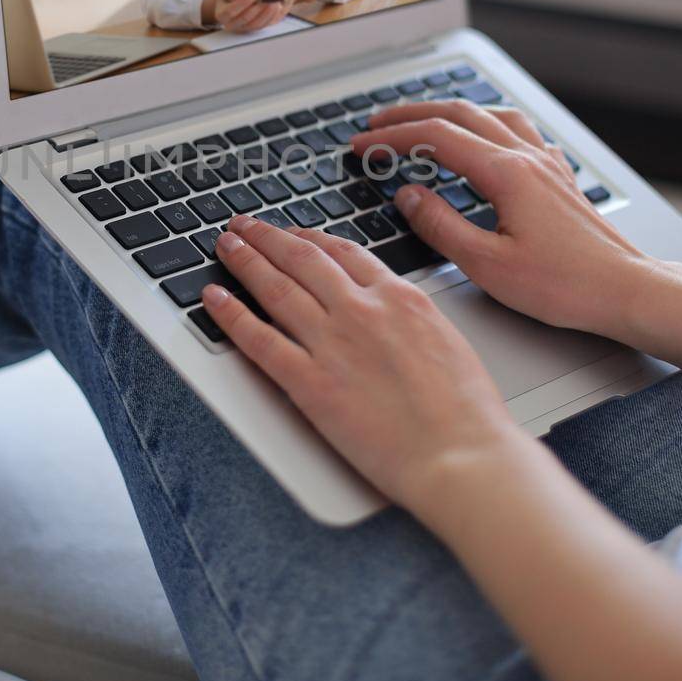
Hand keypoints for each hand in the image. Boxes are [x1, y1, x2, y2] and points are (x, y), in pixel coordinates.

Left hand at [203, 214, 520, 515]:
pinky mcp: (310, 383)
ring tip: (226, 245)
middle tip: (245, 225)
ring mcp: (333, 343)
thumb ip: (411, 321)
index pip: (345, 253)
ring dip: (246, 261)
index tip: (295, 233)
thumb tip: (393, 318)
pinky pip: (259, 339)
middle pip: (304, 258)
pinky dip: (231, 314)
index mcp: (401, 298)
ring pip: (277, 287)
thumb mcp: (448, 342)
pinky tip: (214, 298)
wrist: (462, 455)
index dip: (312, 238)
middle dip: (269, 237)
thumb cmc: (467, 414)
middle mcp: (362, 310)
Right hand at [211, 0, 289, 32]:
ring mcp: (242, 28)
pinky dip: (271, 17)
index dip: (244, 2)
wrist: (231, 1)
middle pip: (246, 18)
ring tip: (276, 1)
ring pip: (256, 24)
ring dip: (268, 13)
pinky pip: (262, 25)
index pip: (232, 10)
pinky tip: (278, 7)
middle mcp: (231, 25)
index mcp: (222, 14)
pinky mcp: (252, 29)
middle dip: (259, 7)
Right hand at [352, 101, 656, 340]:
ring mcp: (546, 163)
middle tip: (377, 124)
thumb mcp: (487, 265)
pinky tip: (486, 136)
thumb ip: (440, 225)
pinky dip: (490, 123)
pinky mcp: (559, 177)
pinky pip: (520, 131)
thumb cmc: (564, 285)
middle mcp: (527, 158)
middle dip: (411, 114)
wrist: (624, 290)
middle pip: (460, 114)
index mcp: (506, 174)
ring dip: (450, 112)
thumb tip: (408, 196)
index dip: (392, 138)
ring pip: (491, 115)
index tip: (363, 145)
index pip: (435, 138)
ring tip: (423, 120)